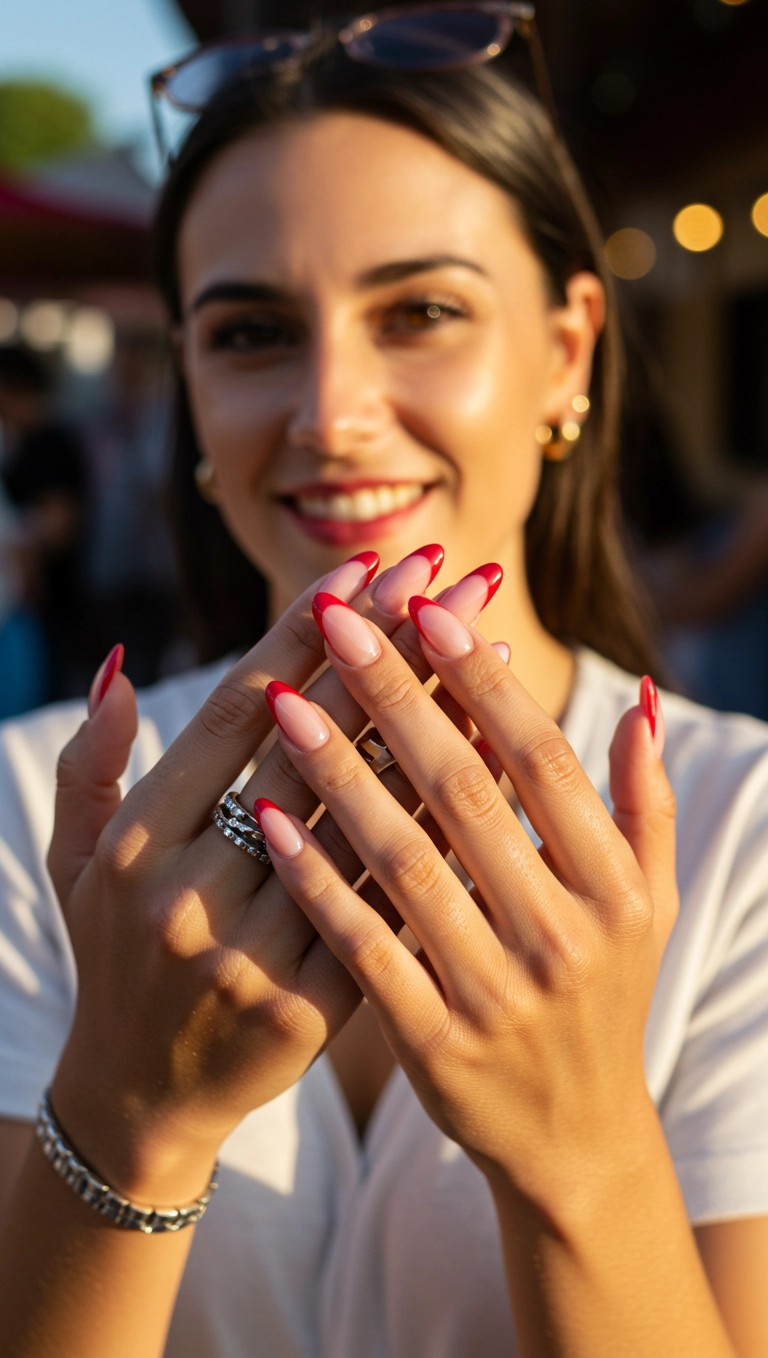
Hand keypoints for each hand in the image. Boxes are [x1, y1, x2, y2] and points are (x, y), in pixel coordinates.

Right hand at [47, 549, 496, 1203]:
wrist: (143, 1096)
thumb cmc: (112, 952)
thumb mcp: (76, 860)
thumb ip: (90, 763)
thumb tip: (124, 665)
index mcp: (136, 841)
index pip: (236, 711)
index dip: (308, 631)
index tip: (370, 567)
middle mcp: (190, 892)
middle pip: (314, 747)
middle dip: (394, 652)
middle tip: (457, 576)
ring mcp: (254, 954)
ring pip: (371, 819)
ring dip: (441, 726)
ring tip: (494, 648)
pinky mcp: (312, 1007)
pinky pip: (395, 900)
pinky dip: (447, 828)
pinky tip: (499, 769)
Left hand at [254, 592, 677, 1211]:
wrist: (573, 1135)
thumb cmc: (603, 992)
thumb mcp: (650, 901)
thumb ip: (645, 801)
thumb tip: (640, 700)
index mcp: (614, 885)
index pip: (541, 760)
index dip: (482, 680)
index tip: (426, 608)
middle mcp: (562, 934)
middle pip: (465, 791)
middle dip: (396, 696)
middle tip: (338, 620)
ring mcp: (496, 992)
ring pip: (406, 859)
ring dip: (341, 772)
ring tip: (285, 700)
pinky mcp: (435, 1042)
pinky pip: (364, 945)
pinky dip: (318, 880)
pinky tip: (271, 819)